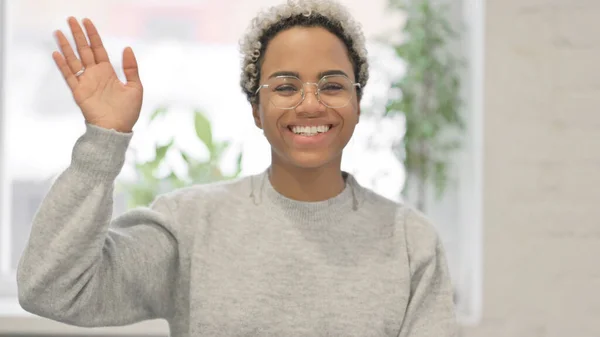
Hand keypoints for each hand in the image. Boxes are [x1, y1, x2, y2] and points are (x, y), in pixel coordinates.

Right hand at [53, 17, 142, 132]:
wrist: (117, 129)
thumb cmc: (128, 112)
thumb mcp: (135, 87)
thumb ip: (131, 68)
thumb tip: (127, 48)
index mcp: (108, 72)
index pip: (98, 49)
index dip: (93, 35)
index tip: (87, 22)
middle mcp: (95, 75)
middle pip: (84, 50)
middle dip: (78, 35)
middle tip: (71, 19)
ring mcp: (86, 82)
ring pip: (74, 60)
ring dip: (66, 46)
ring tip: (59, 32)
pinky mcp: (79, 92)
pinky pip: (69, 76)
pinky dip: (63, 65)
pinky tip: (56, 53)